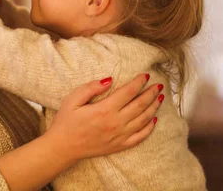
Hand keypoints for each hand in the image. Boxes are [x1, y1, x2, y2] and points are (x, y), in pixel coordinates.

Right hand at [45, 74, 162, 162]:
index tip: (146, 75)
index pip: (128, 92)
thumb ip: (91, 87)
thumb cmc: (66, 121)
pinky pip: (140, 137)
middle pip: (140, 105)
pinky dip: (149, 128)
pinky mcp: (119, 146)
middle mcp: (115, 123)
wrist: (63, 147)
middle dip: (151, 93)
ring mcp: (119, 136)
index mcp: (105, 109)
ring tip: (160, 98)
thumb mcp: (73, 99)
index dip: (139, 82)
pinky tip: (154, 120)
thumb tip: (109, 80)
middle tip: (159, 85)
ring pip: (143, 120)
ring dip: (153, 107)